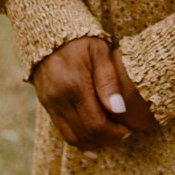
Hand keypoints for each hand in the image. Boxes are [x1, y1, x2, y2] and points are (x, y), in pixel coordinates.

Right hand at [30, 38, 156, 155]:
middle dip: (107, 140)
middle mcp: (58, 98)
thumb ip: (108, 81)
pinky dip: (79, 140)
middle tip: (124, 135)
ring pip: (71, 137)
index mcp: (74, 85)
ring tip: (111, 138)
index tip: (128, 130)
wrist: (47, 30)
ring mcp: (49, 103)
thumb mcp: (99, 51)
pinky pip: (62, 130)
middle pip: (84, 134)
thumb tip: (118, 110)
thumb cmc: (80, 38)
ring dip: (93, 143)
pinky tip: (93, 145)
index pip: (96, 124)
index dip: (114, 133)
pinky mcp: (46, 104)